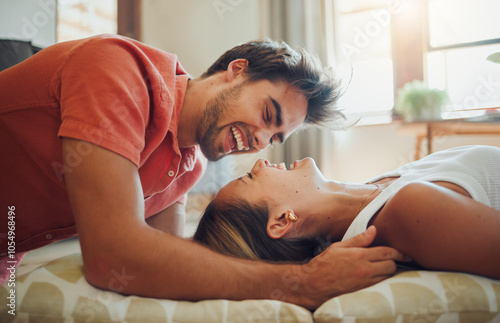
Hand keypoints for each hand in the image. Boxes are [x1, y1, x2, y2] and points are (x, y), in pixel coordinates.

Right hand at [292, 226, 406, 308]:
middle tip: (390, 259)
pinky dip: (382, 280)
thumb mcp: (338, 247)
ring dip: (388, 271)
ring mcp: (364, 282)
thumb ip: (358, 239)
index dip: (399, 252)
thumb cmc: (323, 264)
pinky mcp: (363, 292)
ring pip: (387, 276)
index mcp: (359, 255)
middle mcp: (364, 269)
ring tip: (383, 267)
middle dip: (393, 261)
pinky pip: (380, 285)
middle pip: (391, 265)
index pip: (387, 252)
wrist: (313, 284)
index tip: (405, 253)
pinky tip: (376, 276)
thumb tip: (374, 230)